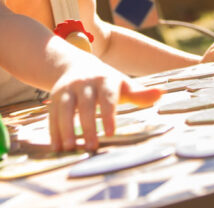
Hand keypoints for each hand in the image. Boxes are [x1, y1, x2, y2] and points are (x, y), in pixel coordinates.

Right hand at [47, 61, 161, 151]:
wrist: (76, 66)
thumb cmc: (106, 82)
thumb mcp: (123, 85)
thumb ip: (140, 93)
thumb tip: (162, 94)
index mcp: (105, 79)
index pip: (107, 97)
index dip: (108, 114)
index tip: (111, 133)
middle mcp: (84, 82)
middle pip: (85, 105)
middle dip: (87, 126)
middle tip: (91, 147)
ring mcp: (67, 89)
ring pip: (64, 108)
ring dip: (65, 128)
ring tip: (69, 148)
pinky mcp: (54, 96)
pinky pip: (52, 114)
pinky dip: (53, 130)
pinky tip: (57, 147)